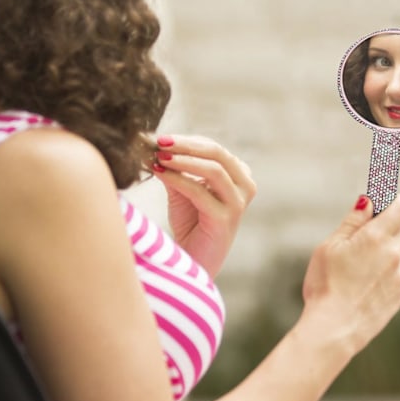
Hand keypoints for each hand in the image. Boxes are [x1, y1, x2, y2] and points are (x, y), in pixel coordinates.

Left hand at [152, 135, 256, 277]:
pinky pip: (200, 192)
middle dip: (185, 144)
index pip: (213, 148)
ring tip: (159, 156)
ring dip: (182, 159)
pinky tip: (159, 172)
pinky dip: (177, 179)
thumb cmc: (190, 224)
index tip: (159, 138)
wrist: (193, 262)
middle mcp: (245, 186)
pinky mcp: (225, 220)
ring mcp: (238, 204)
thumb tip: (154, 144)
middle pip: (217, 153)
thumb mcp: (183, 189)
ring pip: (213, 169)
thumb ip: (176, 167)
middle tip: (159, 141)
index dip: (186, 140)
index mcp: (239, 175)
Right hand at [302, 194, 399, 353]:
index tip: (380, 201)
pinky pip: (393, 276)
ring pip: (397, 253)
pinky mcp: (397, 297)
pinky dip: (381, 273)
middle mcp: (394, 255)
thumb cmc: (326, 283)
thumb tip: (368, 200)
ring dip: (383, 251)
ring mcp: (398, 278)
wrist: (333, 328)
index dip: (393, 200)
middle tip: (365, 230)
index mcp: (377, 237)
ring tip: (355, 266)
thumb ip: (353, 221)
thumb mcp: (331, 245)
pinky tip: (359, 285)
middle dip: (391, 222)